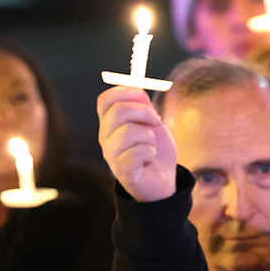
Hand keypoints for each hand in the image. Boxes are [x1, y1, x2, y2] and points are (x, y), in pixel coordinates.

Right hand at [97, 86, 177, 202]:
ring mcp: (112, 156)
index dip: (123, 91)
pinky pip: (138, 152)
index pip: (105, 100)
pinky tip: (150, 159)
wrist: (164, 181)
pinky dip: (150, 152)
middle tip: (156, 120)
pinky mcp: (123, 172)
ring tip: (151, 146)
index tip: (142, 93)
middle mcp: (106, 139)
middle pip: (116, 112)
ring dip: (149, 136)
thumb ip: (144, 107)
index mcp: (110, 124)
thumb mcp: (153, 124)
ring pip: (128, 132)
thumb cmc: (156, 152)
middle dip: (143, 111)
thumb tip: (138, 89)